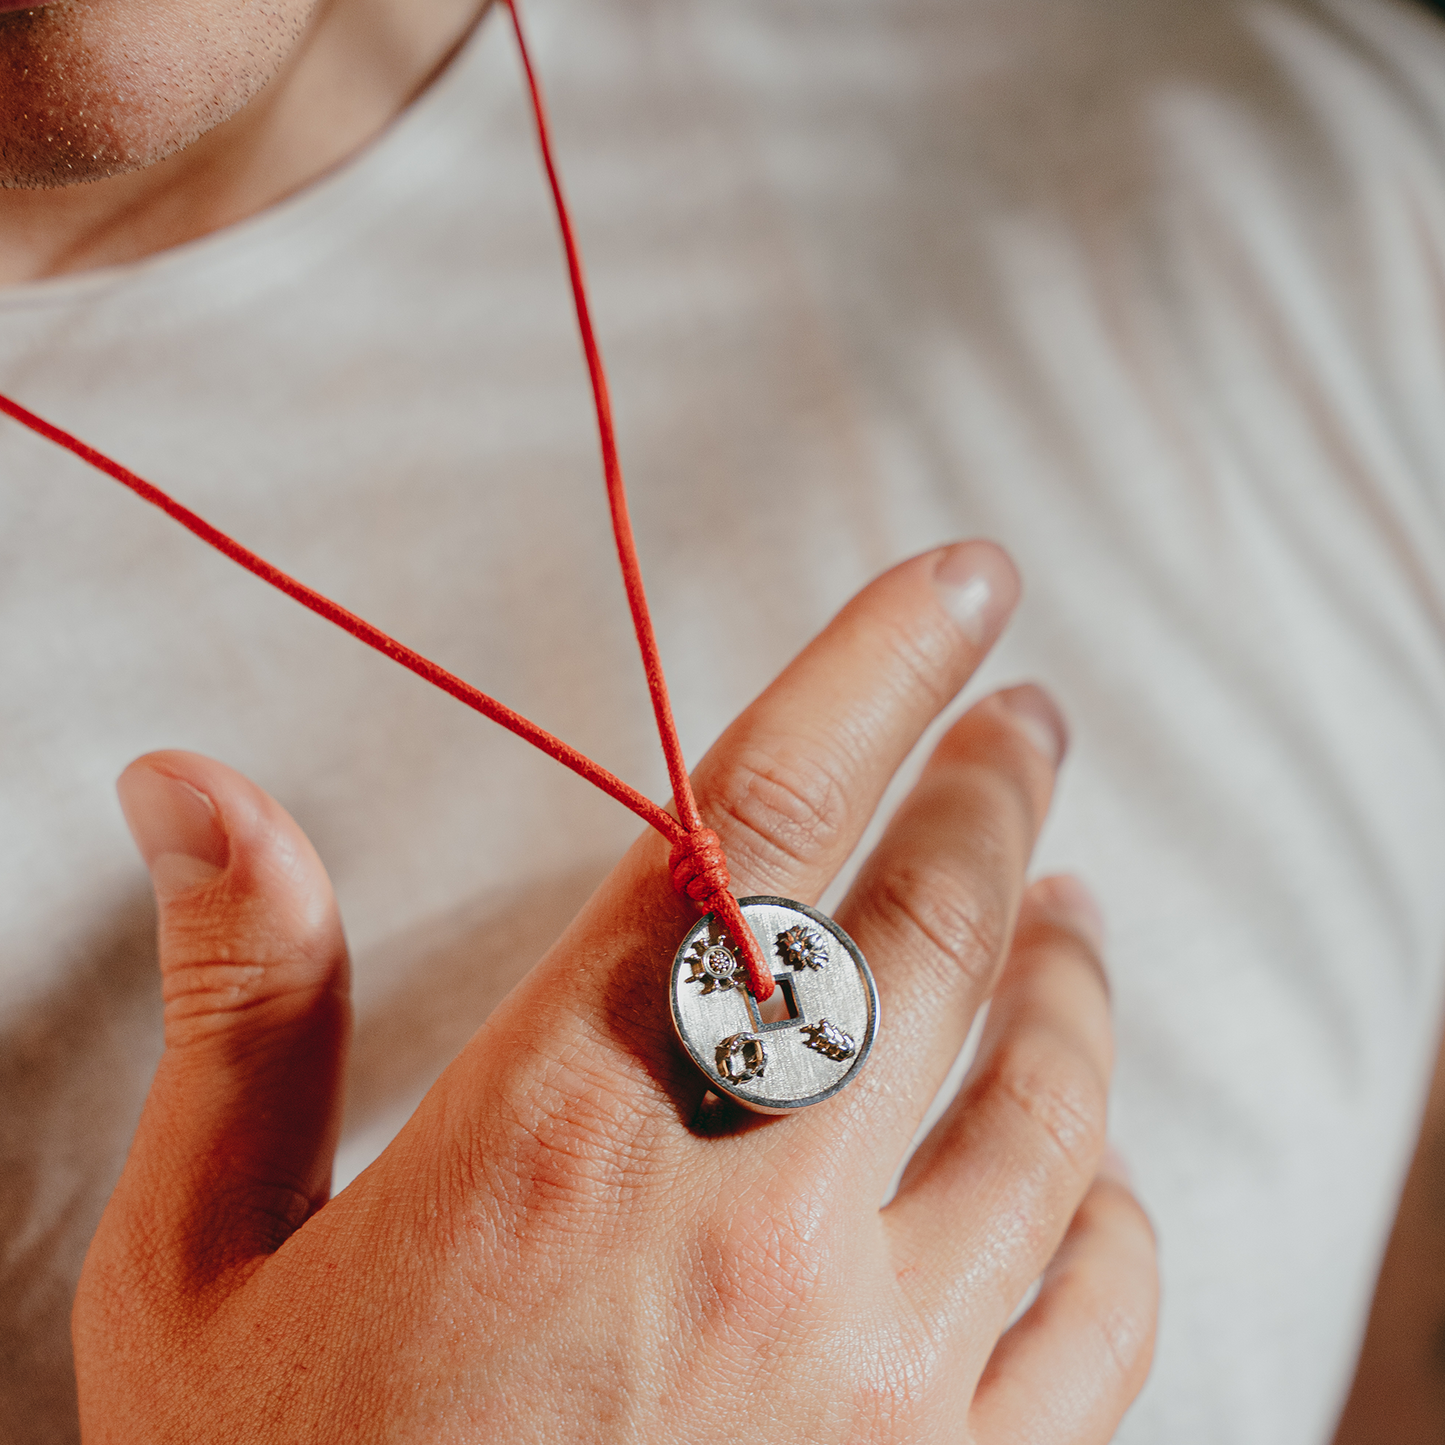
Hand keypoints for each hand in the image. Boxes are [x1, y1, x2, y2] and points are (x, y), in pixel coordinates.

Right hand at [74, 541, 1156, 1442]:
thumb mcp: (199, 1269)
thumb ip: (243, 1007)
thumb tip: (192, 787)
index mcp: (561, 1129)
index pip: (763, 817)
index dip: (879, 666)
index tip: (963, 584)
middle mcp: (749, 1225)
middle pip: (931, 929)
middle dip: (994, 794)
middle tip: (1027, 722)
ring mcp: (876, 1375)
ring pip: (1046, 1102)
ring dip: (1070, 972)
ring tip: (1073, 902)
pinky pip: (1094, 1311)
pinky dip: (1108, 1201)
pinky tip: (1092, 1156)